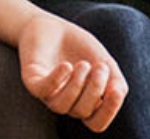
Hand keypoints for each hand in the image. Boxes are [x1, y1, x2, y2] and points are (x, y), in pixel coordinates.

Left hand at [16, 12, 127, 132]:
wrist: (53, 26)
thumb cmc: (80, 48)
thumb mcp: (104, 62)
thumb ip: (115, 80)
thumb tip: (117, 94)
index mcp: (84, 103)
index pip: (96, 123)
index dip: (108, 112)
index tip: (116, 91)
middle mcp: (66, 102)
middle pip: (82, 112)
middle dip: (95, 89)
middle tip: (100, 66)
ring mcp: (48, 93)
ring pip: (62, 107)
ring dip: (77, 85)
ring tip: (83, 64)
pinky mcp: (32, 81)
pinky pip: (42, 91)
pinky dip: (56, 80)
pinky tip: (66, 66)